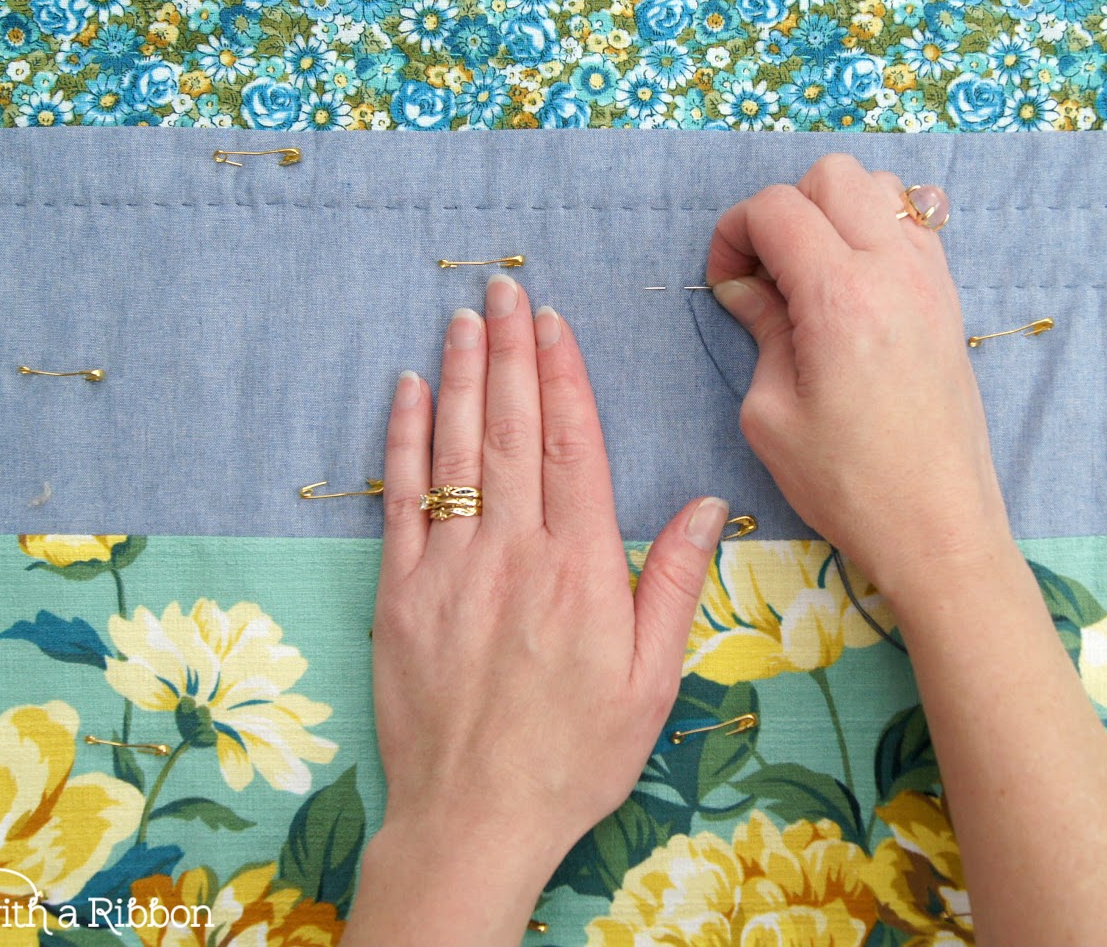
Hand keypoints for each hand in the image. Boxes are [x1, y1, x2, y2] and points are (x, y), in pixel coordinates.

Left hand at [344, 273, 730, 946]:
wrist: (476, 820)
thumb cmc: (576, 754)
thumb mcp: (653, 680)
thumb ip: (672, 583)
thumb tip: (706, 504)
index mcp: (581, 568)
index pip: (575, 445)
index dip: (564, 374)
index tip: (554, 322)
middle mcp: (514, 552)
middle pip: (514, 428)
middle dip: (511, 350)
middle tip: (504, 287)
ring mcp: (450, 568)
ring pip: (457, 449)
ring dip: (462, 374)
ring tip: (464, 316)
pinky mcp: (400, 593)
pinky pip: (401, 498)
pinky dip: (404, 438)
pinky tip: (409, 389)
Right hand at [705, 153, 1009, 596]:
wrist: (939, 528)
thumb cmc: (849, 484)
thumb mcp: (772, 414)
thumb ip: (760, 330)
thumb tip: (746, 289)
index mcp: (841, 297)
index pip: (777, 207)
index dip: (734, 233)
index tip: (726, 282)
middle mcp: (894, 271)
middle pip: (833, 175)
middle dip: (786, 208)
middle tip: (768, 272)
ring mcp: (931, 281)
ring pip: (880, 187)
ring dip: (836, 213)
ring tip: (813, 275)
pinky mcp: (950, 301)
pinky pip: (914, 224)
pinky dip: (876, 232)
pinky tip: (854, 288)